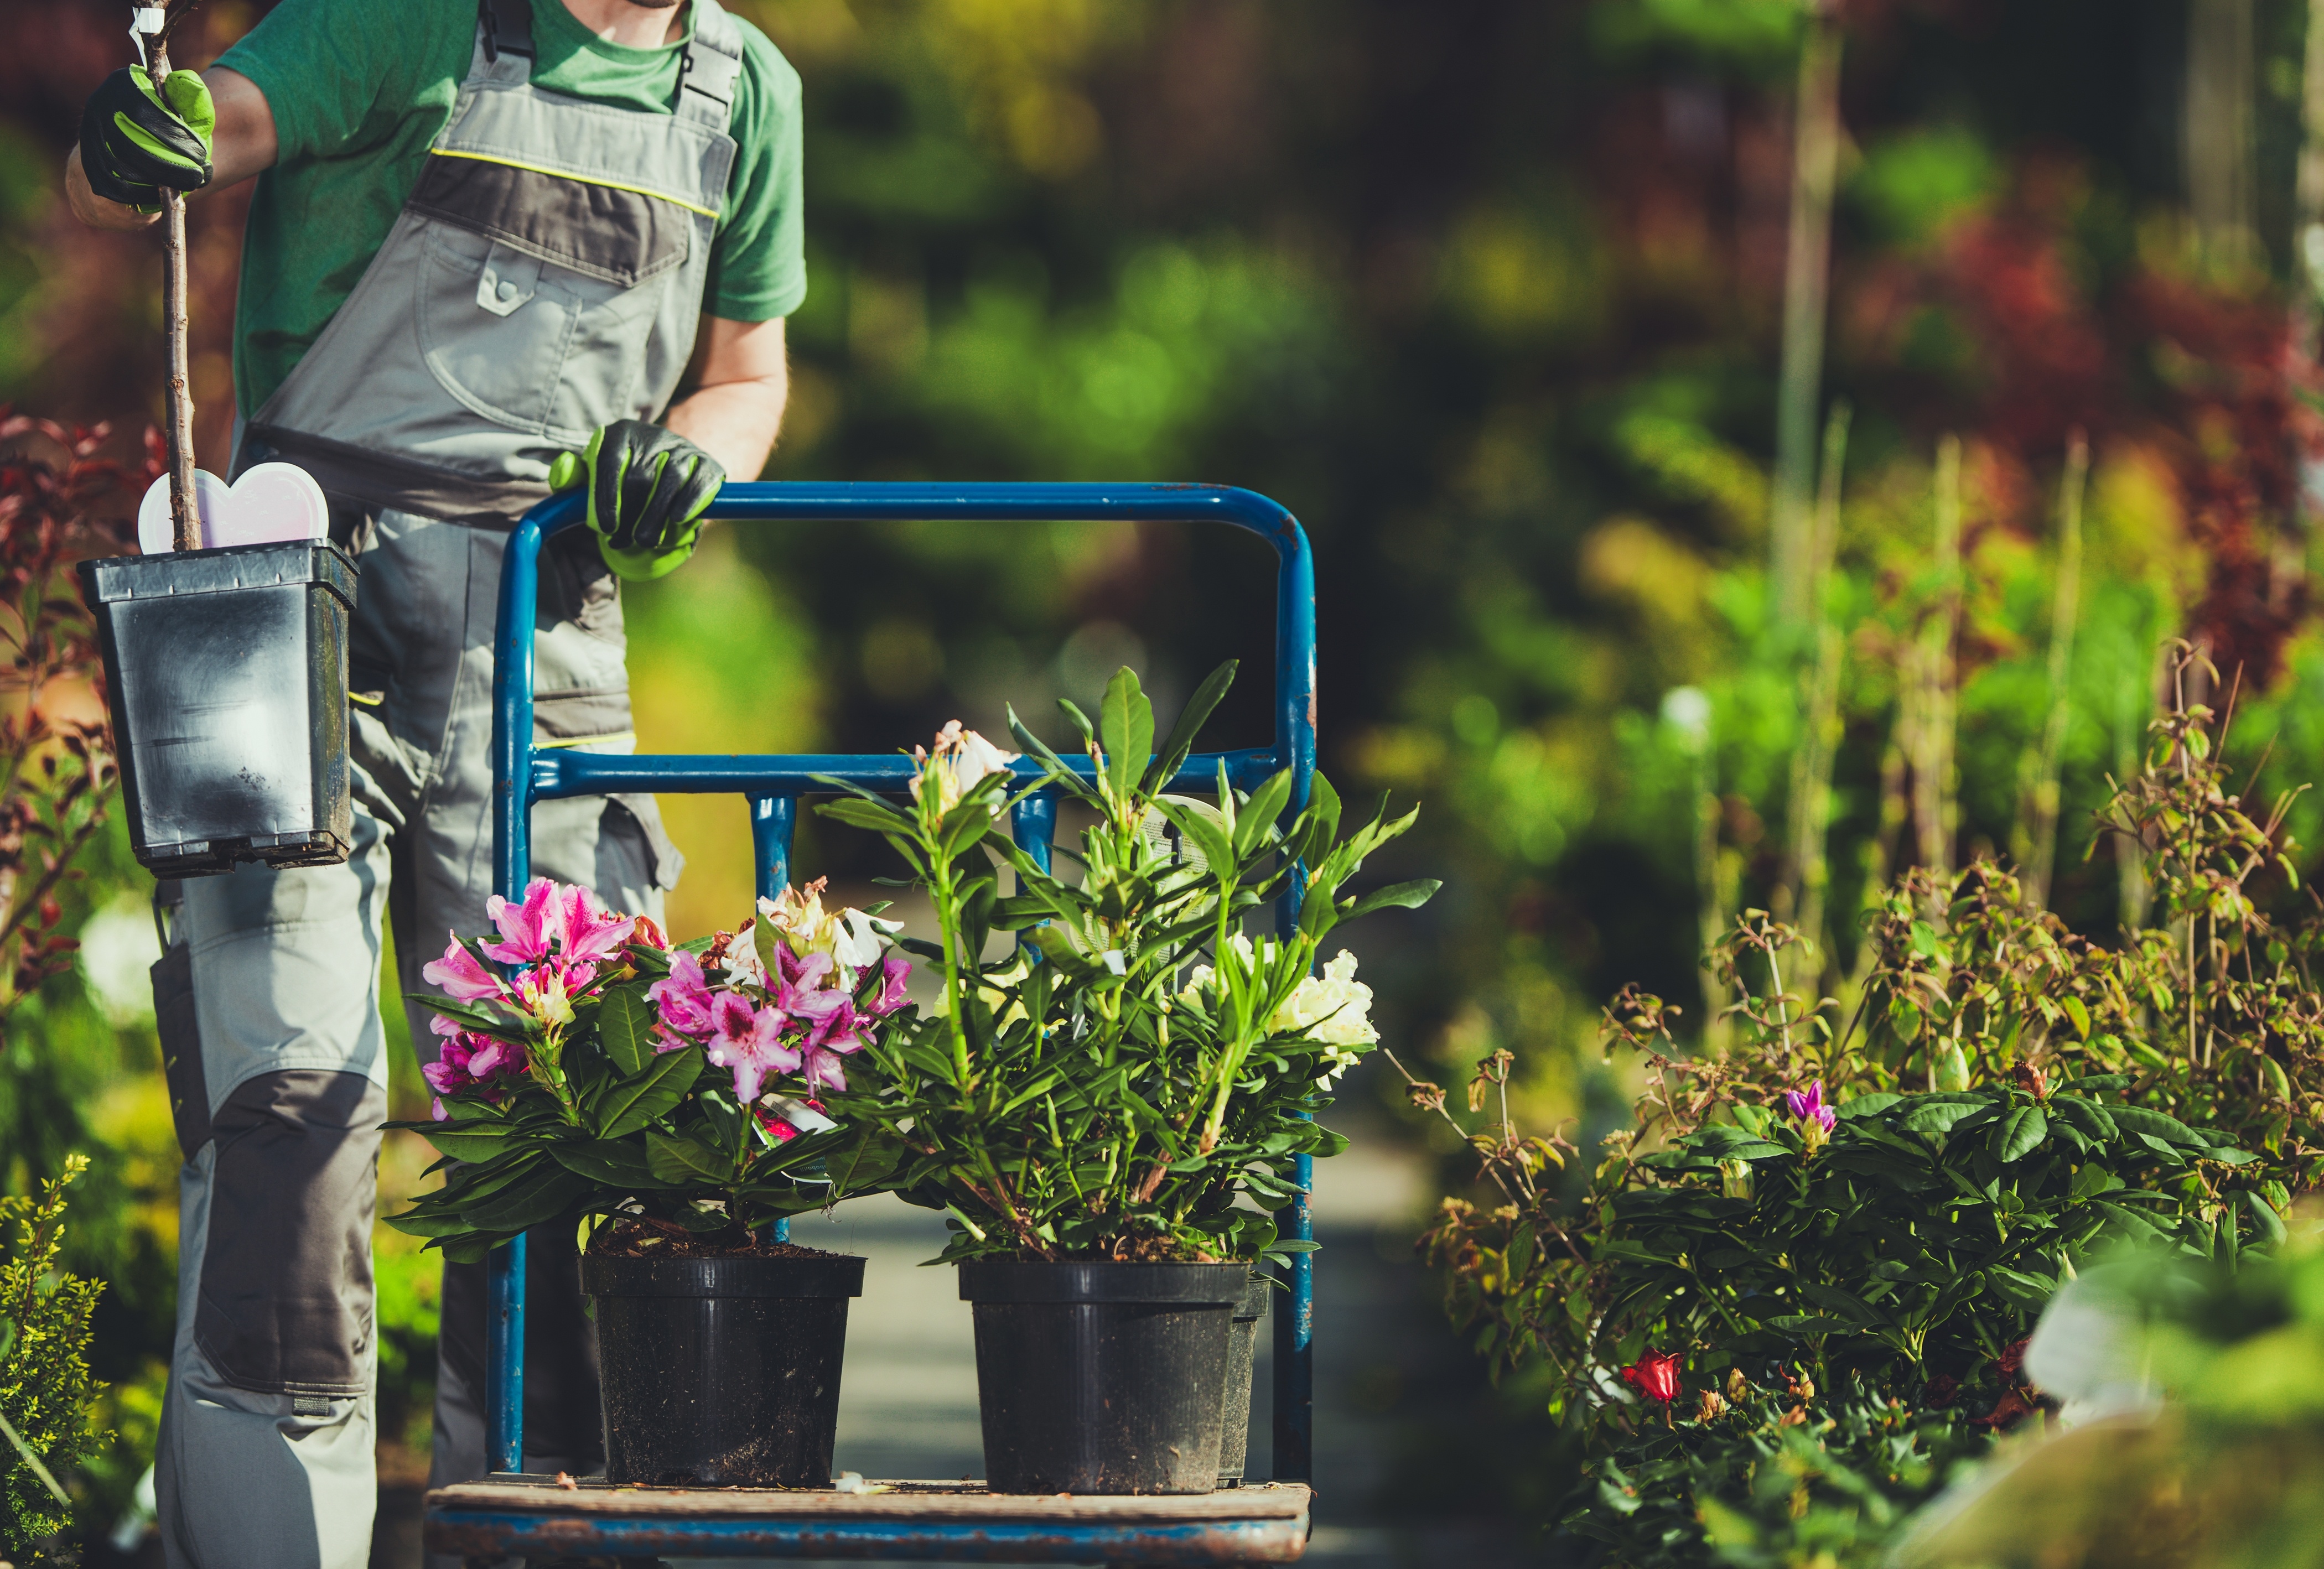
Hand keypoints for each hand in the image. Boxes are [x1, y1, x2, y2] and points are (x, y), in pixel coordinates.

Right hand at [80, 67, 213, 211]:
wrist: (136, 144)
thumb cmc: (170, 126)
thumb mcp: (185, 109)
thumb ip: (191, 100)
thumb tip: (187, 83)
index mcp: (124, 84)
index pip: (146, 114)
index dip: (178, 140)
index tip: (202, 157)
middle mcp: (100, 105)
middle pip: (132, 146)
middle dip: (172, 167)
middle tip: (197, 177)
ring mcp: (89, 134)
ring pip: (122, 169)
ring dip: (158, 184)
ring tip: (182, 185)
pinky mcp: (87, 162)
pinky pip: (113, 187)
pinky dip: (140, 196)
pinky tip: (160, 195)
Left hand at [548, 420, 724, 580]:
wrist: (664, 468)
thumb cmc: (620, 478)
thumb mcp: (592, 474)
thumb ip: (572, 476)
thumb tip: (564, 476)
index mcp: (620, 433)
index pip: (610, 461)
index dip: (606, 497)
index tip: (605, 527)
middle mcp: (653, 434)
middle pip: (641, 476)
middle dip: (630, 515)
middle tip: (622, 542)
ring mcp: (682, 447)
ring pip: (671, 478)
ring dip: (656, 515)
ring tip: (644, 541)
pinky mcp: (707, 462)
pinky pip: (700, 480)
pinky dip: (690, 501)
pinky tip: (677, 520)